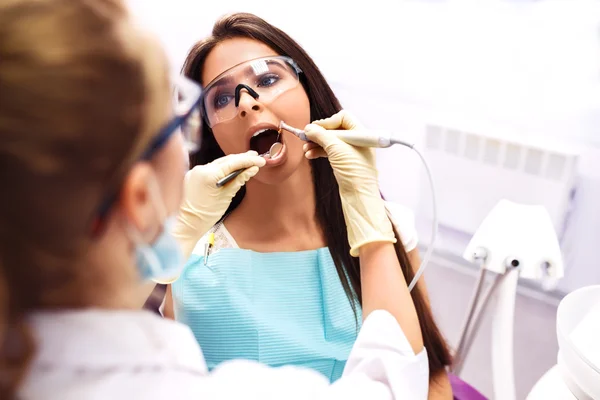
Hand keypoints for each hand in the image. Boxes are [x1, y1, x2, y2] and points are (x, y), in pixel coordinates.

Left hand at [172, 151, 265, 258]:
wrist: (188, 223)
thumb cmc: (206, 214)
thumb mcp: (226, 197)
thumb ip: (239, 180)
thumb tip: (251, 169)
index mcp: (208, 175)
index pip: (233, 163)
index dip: (248, 160)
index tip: (260, 160)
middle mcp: (200, 169)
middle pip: (226, 160)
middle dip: (242, 158)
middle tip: (256, 157)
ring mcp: (195, 171)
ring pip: (218, 163)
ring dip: (232, 162)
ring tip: (247, 161)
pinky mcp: (193, 175)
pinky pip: (211, 168)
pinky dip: (222, 167)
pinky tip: (231, 168)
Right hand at [303, 110, 395, 256]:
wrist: (359, 195)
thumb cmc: (353, 171)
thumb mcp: (336, 148)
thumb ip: (321, 135)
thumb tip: (309, 128)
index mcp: (361, 133)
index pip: (343, 118)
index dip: (328, 122)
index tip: (315, 128)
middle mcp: (357, 141)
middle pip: (335, 129)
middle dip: (319, 133)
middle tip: (306, 137)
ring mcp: (351, 152)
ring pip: (331, 141)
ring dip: (317, 143)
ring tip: (305, 148)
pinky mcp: (345, 162)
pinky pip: (330, 152)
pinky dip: (320, 151)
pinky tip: (310, 155)